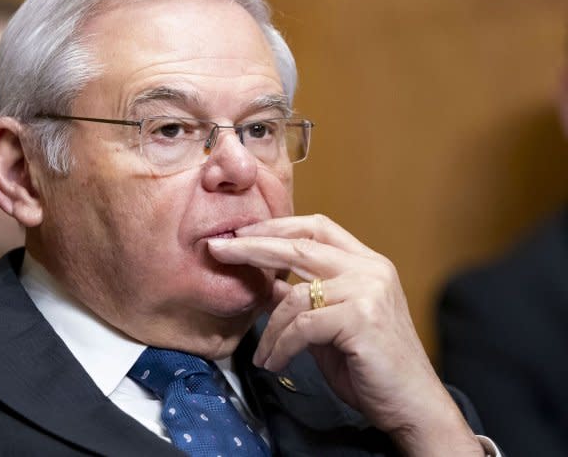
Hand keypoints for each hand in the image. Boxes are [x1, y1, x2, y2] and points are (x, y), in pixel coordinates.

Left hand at [207, 214, 483, 455]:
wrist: (412, 404)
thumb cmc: (370, 365)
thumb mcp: (329, 323)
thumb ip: (304, 298)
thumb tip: (265, 281)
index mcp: (366, 263)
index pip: (317, 227)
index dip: (276, 225)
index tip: (240, 232)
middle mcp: (370, 269)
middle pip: (300, 244)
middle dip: (252, 246)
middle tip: (217, 249)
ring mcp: (368, 290)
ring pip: (295, 295)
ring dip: (268, 328)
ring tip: (262, 353)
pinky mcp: (361, 318)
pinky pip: (302, 325)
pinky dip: (281, 345)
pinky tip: (274, 362)